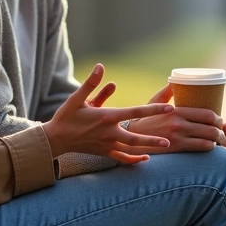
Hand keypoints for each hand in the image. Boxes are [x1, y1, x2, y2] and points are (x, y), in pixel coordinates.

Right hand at [44, 64, 172, 163]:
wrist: (55, 139)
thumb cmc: (66, 116)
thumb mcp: (77, 98)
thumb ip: (91, 83)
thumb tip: (101, 66)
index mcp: (106, 117)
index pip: (135, 112)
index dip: (153, 110)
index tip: (168, 108)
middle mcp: (109, 132)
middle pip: (136, 137)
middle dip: (153, 138)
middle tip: (170, 139)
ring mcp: (107, 144)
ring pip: (131, 148)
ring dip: (148, 148)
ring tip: (165, 148)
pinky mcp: (104, 152)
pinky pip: (122, 157)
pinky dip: (134, 159)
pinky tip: (145, 159)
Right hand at [125, 85, 225, 153]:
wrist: (131, 137)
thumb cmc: (144, 120)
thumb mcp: (154, 103)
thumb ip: (166, 93)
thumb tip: (173, 82)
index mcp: (177, 110)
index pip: (207, 113)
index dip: (219, 119)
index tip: (222, 122)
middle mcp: (179, 123)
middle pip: (211, 127)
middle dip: (223, 132)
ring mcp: (178, 136)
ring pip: (208, 139)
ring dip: (220, 142)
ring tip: (224, 143)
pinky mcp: (176, 148)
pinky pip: (200, 148)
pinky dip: (210, 148)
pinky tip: (212, 149)